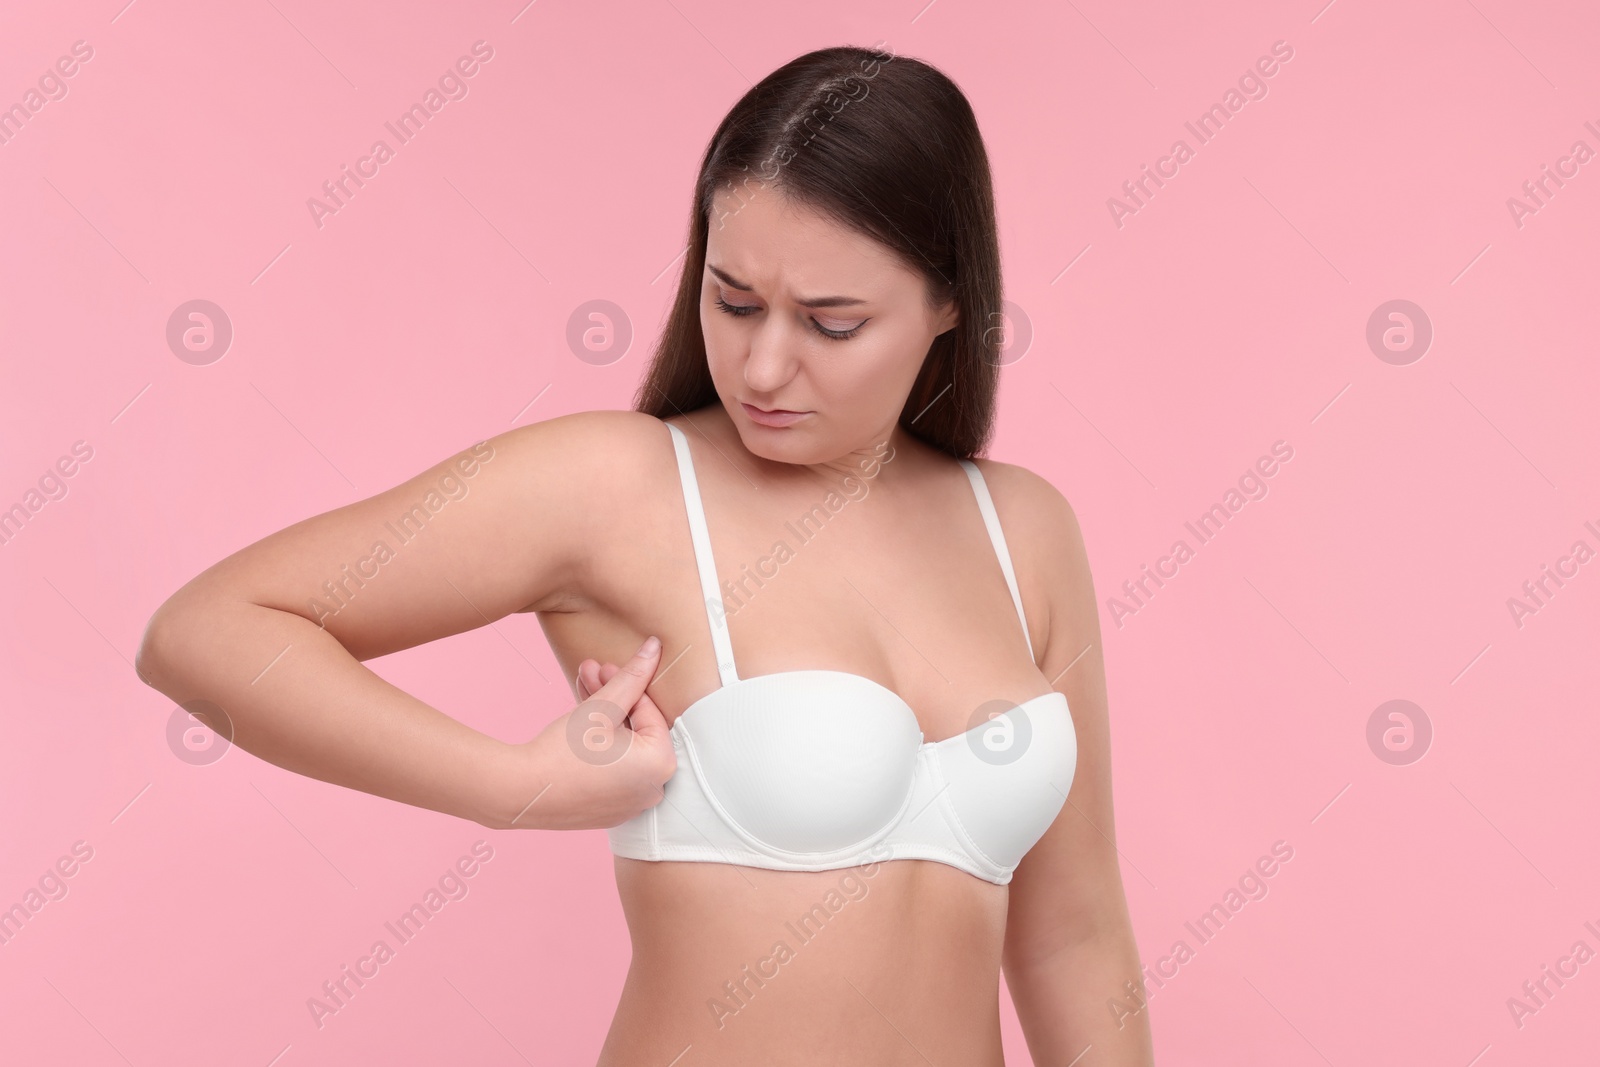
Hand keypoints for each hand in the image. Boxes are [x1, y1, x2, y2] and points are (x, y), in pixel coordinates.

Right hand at [501, 636, 676, 830]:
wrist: (521, 792)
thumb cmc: (564, 750)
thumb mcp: (603, 706)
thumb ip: (633, 676)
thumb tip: (656, 647)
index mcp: (660, 765)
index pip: (650, 712)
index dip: (627, 683)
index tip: (605, 665)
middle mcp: (652, 789)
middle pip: (636, 728)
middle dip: (613, 695)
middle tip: (591, 671)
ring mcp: (630, 803)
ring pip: (622, 746)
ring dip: (603, 716)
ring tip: (580, 689)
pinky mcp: (609, 809)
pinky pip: (612, 768)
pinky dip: (600, 745)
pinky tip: (579, 720)